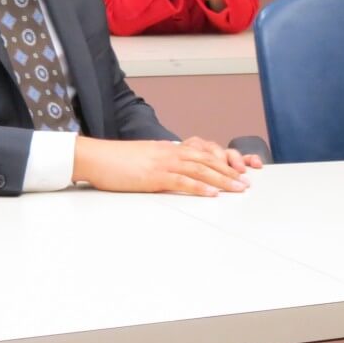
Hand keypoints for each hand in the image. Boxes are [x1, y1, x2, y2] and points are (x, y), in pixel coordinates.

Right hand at [72, 136, 257, 195]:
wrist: (96, 157)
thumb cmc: (118, 160)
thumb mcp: (147, 157)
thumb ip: (163, 161)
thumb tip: (175, 170)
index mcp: (171, 149)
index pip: (204, 153)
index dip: (223, 161)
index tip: (238, 170)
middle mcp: (172, 152)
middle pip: (208, 161)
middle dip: (230, 172)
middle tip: (246, 182)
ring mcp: (164, 163)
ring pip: (201, 170)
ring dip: (222, 180)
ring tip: (238, 188)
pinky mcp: (154, 176)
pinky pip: (182, 181)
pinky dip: (200, 188)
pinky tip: (212, 194)